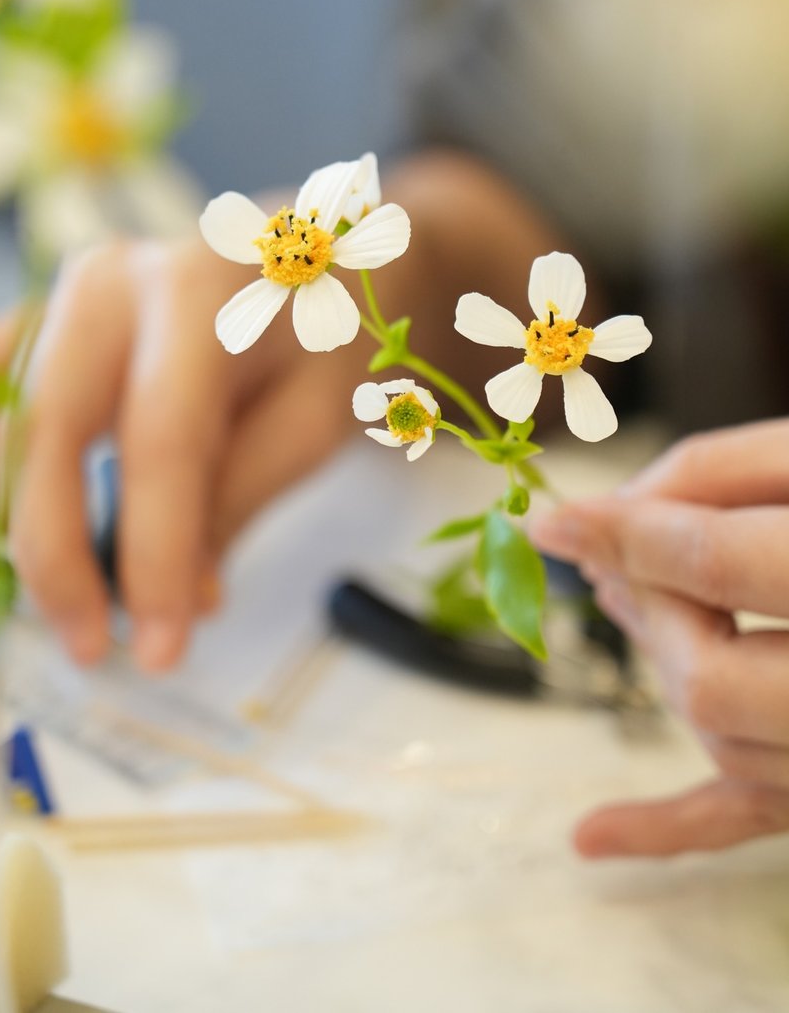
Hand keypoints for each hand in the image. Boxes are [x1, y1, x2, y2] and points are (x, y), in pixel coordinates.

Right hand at [8, 235, 371, 672]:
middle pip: (50, 427)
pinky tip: (18, 522)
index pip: (159, 440)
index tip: (161, 645)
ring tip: (70, 600)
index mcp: (201, 290)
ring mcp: (63, 296)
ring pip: (2, 418)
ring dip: (19, 519)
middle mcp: (112, 281)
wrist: (322, 255)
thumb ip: (234, 500)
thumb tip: (173, 603)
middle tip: (91, 645)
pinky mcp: (41, 321)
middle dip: (57, 553)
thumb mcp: (315, 418)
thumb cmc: (332, 331)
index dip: (152, 553)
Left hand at [531, 419, 788, 857]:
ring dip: (659, 664)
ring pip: (722, 739)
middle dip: (644, 609)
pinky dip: (668, 830)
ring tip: (623, 594)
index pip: (716, 564)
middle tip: (604, 551)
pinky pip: (752, 819)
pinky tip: (592, 836)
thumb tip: (615, 514)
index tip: (554, 520)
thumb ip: (718, 470)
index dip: (624, 535)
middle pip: (709, 678)